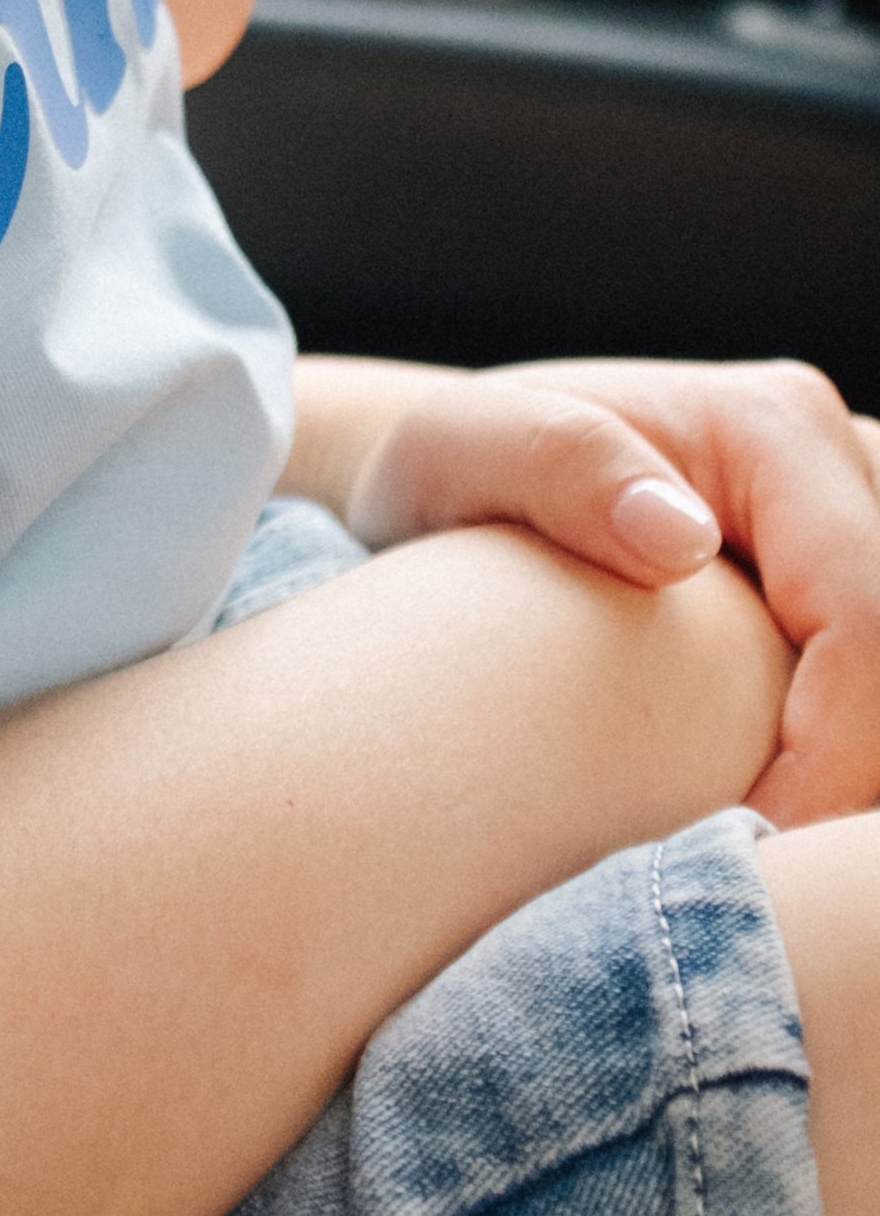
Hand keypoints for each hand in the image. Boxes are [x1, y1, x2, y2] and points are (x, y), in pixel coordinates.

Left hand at [342, 356, 879, 823]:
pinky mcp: (851, 591)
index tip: (746, 848)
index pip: (868, 625)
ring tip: (757, 841)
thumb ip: (559, 466)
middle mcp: (840, 465)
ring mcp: (859, 529)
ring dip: (854, 771)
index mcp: (775, 428)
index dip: (831, 760)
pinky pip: (878, 691)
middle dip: (852, 779)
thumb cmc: (453, 475)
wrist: (463, 486)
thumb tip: (678, 537)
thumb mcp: (457, 450)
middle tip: (751, 864)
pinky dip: (845, 759)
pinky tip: (771, 808)